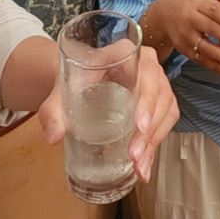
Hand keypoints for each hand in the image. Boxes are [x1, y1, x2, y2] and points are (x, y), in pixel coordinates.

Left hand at [36, 46, 178, 182]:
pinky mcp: (159, 100)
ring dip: (154, 140)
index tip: (138, 125)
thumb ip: (52, 111)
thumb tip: (53, 136)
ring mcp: (156, 81)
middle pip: (159, 95)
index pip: (144, 71)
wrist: (80, 83)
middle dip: (149, 129)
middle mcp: (146, 64)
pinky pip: (166, 120)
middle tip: (133, 155)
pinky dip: (157, 143)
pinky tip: (144, 165)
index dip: (146, 98)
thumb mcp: (60, 92)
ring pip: (166, 110)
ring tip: (139, 166)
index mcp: (124, 52)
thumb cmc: (73, 81)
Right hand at [152, 0, 219, 76]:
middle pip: (212, 30)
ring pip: (207, 49)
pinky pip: (202, 61)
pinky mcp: (184, 50)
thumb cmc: (189, 0)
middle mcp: (189, 19)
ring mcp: (185, 36)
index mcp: (197, 2)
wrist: (163, 12)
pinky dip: (217, 68)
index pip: (215, 11)